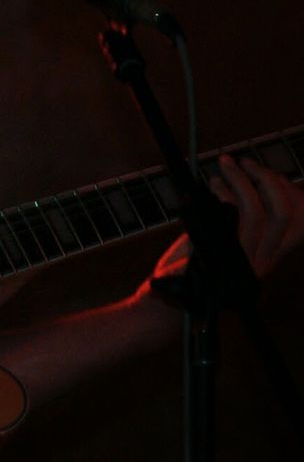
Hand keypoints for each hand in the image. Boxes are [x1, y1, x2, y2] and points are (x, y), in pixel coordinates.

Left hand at [140, 153, 303, 294]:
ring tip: (224, 165)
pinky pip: (233, 215)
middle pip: (288, 212)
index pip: (301, 222)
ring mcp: (244, 258)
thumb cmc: (194, 266)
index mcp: (270, 255)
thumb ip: (240, 218)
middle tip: (246, 163)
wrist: (171, 298)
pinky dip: (224, 193)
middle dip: (269, 180)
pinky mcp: (222, 253)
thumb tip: (249, 182)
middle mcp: (264, 259)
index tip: (271, 174)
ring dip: (242, 179)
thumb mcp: (224, 241)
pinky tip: (211, 186)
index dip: (293, 193)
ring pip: (259, 210)